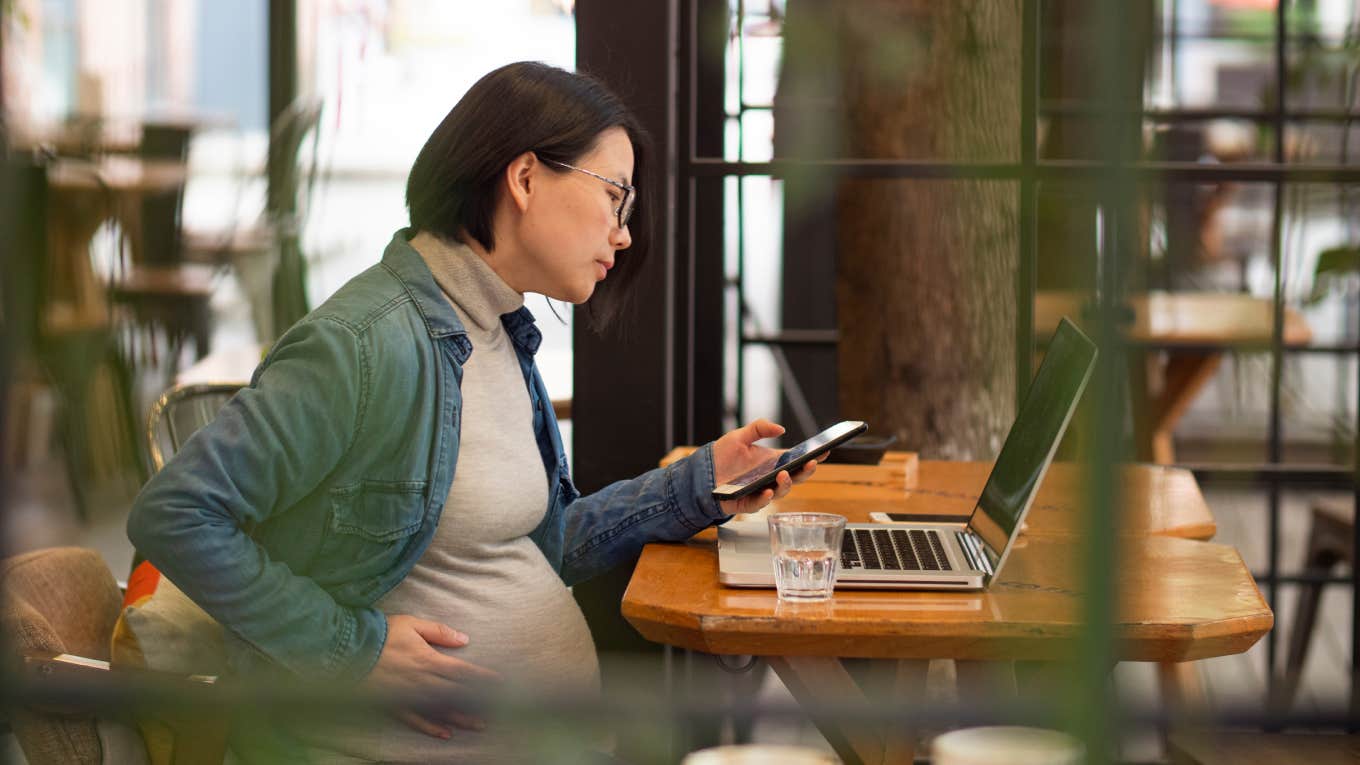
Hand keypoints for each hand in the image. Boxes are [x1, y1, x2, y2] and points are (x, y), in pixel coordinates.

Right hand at [366, 614, 501, 738]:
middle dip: (476, 703)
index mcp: (429, 660)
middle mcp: (422, 681)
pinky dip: (431, 728)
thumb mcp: (412, 624)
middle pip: (456, 695)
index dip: (482, 677)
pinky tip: (445, 733)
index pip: (462, 671)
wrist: (349, 650)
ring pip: (440, 710)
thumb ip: (439, 632)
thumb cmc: (382, 634)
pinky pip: (416, 720)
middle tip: (495, 710)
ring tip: (478, 725)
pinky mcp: (395, 705)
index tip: (498, 682)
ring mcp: (408, 696)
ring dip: (460, 718)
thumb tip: (464, 639)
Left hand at [712, 419, 821, 514]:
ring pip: (781, 492)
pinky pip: (759, 503)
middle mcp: (770, 478)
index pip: (797, 460)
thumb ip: (759, 428)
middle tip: (811, 463)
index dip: (812, 456)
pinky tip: (767, 491)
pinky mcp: (747, 503)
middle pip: (795, 478)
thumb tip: (781, 428)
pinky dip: (765, 498)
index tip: (825, 450)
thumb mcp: (739, 436)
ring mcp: (761, 491)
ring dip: (786, 484)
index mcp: (772, 462)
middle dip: (806, 472)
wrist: (700, 473)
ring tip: (784, 475)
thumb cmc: (722, 456)